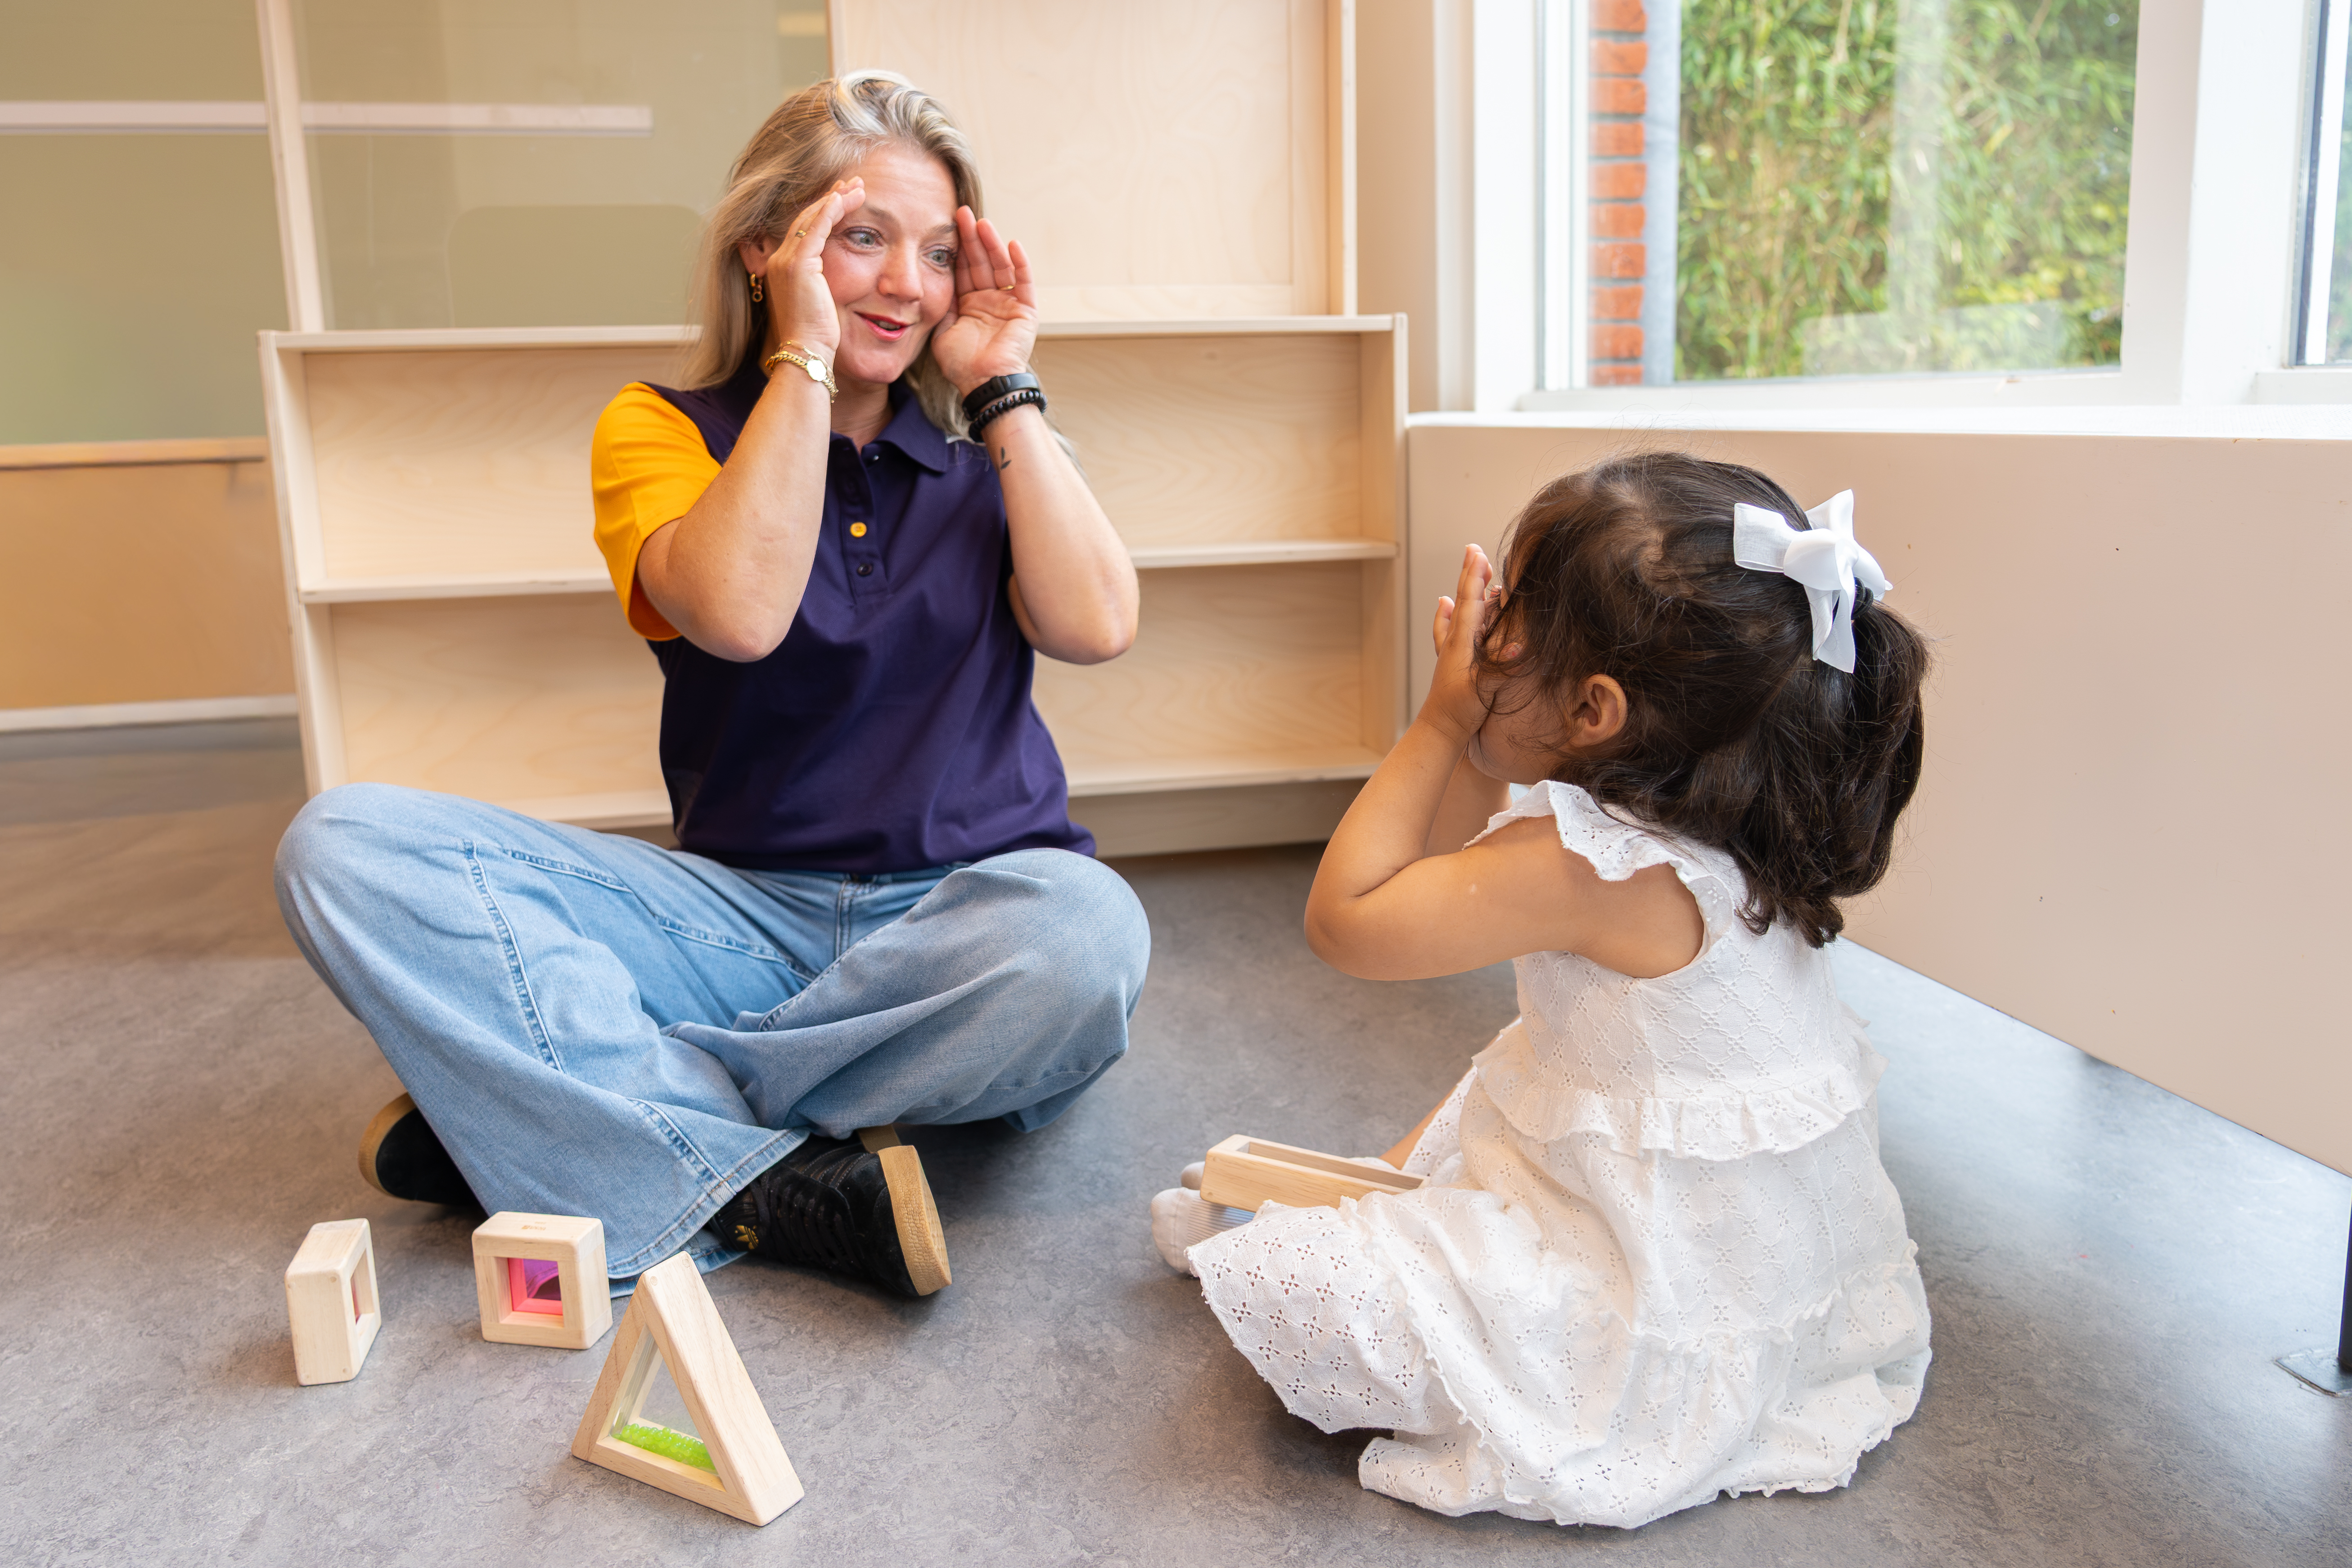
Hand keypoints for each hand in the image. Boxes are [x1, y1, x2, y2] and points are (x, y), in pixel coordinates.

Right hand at [753, 178, 865, 359]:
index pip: (805, 229)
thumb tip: (839, 281)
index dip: (826, 211)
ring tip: (857, 186)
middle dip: (832, 197)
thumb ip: (823, 284)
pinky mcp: (798, 265)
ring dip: (836, 198)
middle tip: (854, 183)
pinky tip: (845, 197)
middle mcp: (780, 259)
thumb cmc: (817, 336)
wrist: (806, 352)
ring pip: (812, 217)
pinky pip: (815, 228)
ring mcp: (786, 260)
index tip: (845, 198)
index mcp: (785, 268)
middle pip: (807, 217)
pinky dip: (830, 210)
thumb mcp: (821, 303)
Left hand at [929, 206, 1038, 394]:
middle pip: (981, 263)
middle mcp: (989, 302)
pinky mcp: (1026, 311)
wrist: (983, 384)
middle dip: (972, 239)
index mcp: (969, 306)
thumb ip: (940, 305)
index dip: (956, 248)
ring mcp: (1008, 305)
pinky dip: (1020, 263)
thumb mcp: (941, 330)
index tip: (947, 225)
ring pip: (1000, 267)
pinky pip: (1024, 282)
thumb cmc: (961, 365)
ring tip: (982, 223)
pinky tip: (1012, 243)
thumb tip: (927, 282)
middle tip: (962, 213)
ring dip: (992, 245)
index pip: (963, 270)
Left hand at [1421, 544, 1500, 743]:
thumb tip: (1519, 646)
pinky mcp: (1452, 659)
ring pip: (1459, 611)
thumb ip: (1500, 669)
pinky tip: (1444, 604)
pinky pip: (1450, 627)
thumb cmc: (1459, 713)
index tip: (1477, 552)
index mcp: (1460, 644)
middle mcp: (1454, 642)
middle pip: (1463, 600)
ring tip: (1473, 571)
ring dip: (1467, 590)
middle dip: (1471, 575)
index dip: (1474, 576)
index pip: (1469, 603)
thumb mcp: (1483, 691)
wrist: (1438, 731)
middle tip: (1476, 551)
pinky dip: (1449, 611)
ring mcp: (1451, 650)